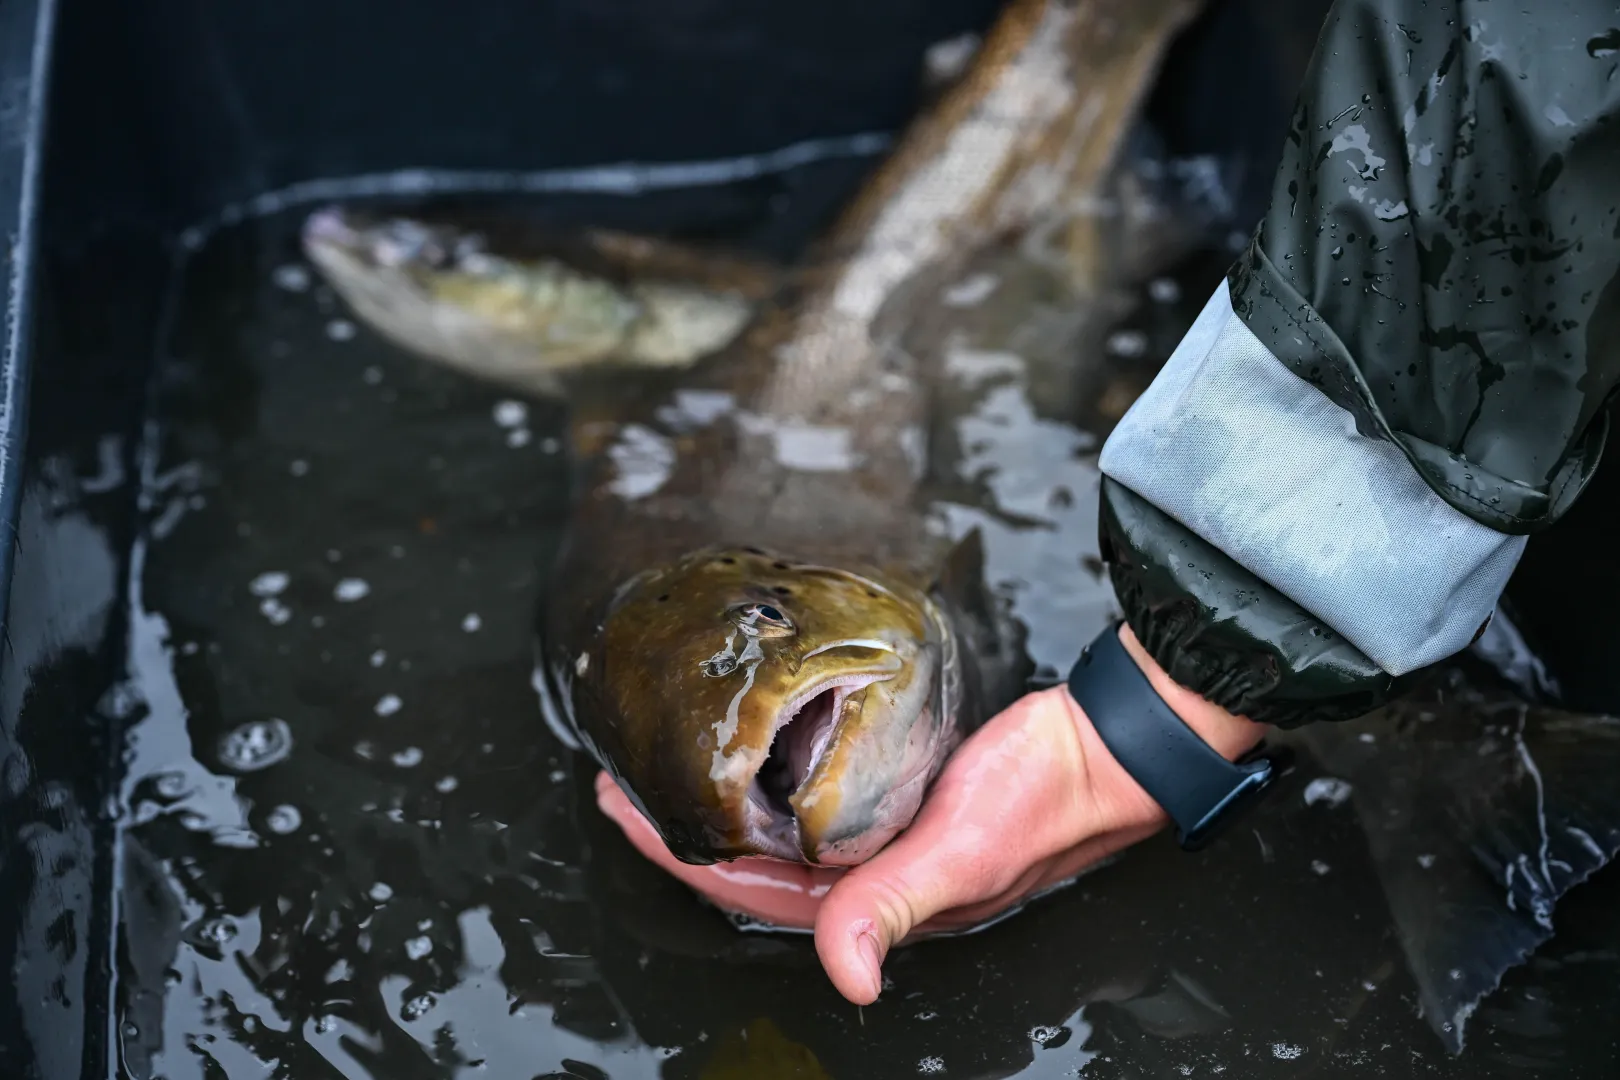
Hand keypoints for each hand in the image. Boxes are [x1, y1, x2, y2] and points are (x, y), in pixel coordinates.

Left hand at [594, 623, 1266, 1003]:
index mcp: (876, 902)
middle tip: (619, 781)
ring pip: (778, 833)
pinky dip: (772, 783)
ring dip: (721, 804)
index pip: (748, 888)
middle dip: (681, 828)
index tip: (621, 809)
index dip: (678, 855)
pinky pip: (816, 802)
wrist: (1107, 747)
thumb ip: (895, 904)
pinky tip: (753, 757)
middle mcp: (872, 879)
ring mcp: (886, 841)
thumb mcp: (965, 849)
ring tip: (668, 766)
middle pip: (751, 863)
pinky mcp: (903, 802)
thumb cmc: (1045, 795)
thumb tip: (843, 977)